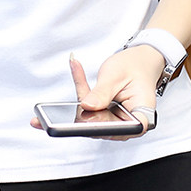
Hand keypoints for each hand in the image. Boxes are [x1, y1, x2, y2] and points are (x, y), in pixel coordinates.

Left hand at [31, 48, 163, 137]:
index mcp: (140, 118)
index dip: (97, 126)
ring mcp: (113, 120)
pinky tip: (75, 65)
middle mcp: (126, 124)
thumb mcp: (118, 76)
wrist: (143, 60)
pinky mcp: (103, 114)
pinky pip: (86, 106)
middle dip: (75, 116)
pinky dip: (80, 86)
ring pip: (88, 116)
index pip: (118, 129)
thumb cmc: (136, 67)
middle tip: (48, 116)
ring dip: (76, 96)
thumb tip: (86, 107)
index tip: (81, 120)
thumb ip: (102, 93)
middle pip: (98, 126)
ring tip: (58, 90)